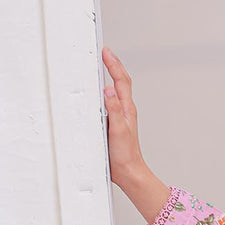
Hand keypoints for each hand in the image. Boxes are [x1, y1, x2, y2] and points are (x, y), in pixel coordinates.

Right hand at [102, 47, 171, 222]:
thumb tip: (108, 89)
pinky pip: (108, 104)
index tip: (106, 51)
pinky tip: (96, 95)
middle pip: (120, 82)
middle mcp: (124, 110)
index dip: (114, 64)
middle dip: (112, 65)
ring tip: (101, 66)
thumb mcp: (118, 130)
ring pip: (115, 92)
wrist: (129, 173)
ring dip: (109, 77)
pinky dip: (103, 94)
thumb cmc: (125, 155)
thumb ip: (114, 110)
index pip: (121, 80)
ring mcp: (120, 117)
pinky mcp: (113, 125)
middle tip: (104, 52)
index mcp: (127, 109)